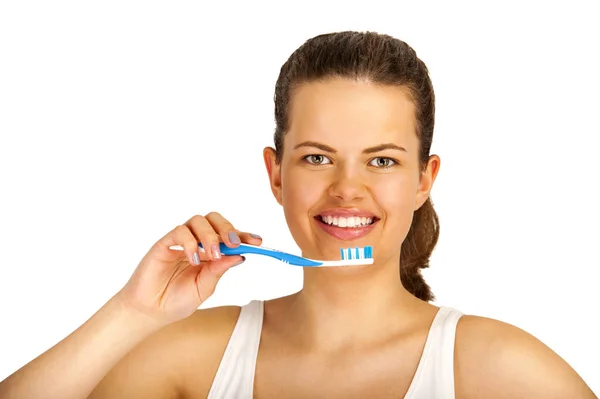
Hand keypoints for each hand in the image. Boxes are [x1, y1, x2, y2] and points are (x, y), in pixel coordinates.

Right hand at [114, 212, 261, 325]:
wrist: (151, 311)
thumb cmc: (177, 300)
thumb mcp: (205, 288)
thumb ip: (219, 271)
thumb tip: (240, 255)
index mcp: (210, 253)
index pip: (229, 237)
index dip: (244, 236)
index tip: (258, 241)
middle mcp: (197, 243)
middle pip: (215, 220)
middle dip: (228, 228)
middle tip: (234, 243)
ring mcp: (181, 241)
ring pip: (198, 221)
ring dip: (210, 235)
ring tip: (213, 255)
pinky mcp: (164, 243)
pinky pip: (180, 231)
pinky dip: (190, 242)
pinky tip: (193, 259)